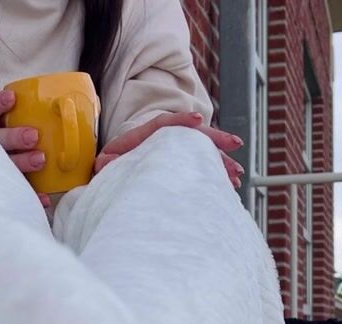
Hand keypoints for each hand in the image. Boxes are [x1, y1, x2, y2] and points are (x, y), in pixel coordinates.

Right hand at [0, 90, 51, 207]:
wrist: (15, 176)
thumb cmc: (28, 139)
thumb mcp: (30, 123)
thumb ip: (47, 115)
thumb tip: (89, 104)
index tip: (13, 99)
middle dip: (13, 136)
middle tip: (34, 136)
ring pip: (3, 163)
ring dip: (21, 161)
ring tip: (41, 160)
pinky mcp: (5, 187)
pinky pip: (16, 193)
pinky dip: (32, 194)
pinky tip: (45, 197)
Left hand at [94, 112, 245, 188]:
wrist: (117, 168)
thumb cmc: (112, 165)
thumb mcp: (106, 162)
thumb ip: (106, 162)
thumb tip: (104, 163)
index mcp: (145, 136)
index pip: (165, 123)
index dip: (181, 120)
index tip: (197, 119)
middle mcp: (165, 140)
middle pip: (193, 135)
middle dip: (215, 139)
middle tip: (235, 144)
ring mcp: (176, 151)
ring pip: (203, 151)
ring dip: (221, 161)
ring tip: (237, 174)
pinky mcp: (183, 164)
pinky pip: (203, 165)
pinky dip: (217, 174)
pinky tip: (231, 185)